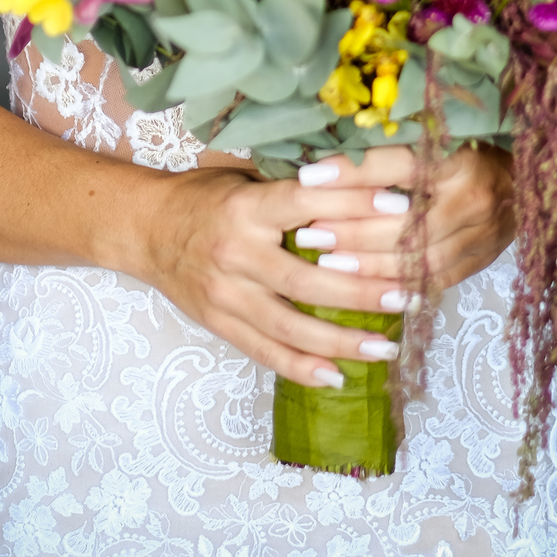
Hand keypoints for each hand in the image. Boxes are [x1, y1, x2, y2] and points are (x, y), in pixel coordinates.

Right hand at [126, 151, 419, 388]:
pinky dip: (302, 369)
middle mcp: (236, 253)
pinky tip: (337, 377)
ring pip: (292, 328)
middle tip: (410, 296)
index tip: (401, 212)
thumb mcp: (246, 179)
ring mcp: (226, 295)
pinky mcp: (218, 324)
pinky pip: (265, 353)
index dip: (355, 207)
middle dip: (364, 291)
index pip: (307, 205)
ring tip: (386, 347)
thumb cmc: (205, 196)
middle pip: (308, 280)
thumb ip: (293, 190)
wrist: (145, 229)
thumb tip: (364, 184)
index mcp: (247, 208)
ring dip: (342, 341)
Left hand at [291, 143, 514, 293]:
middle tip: (308, 235)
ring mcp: (481, 235)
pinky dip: (399, 287)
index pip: (398, 164)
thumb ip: (396, 142)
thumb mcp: (440, 132)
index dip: (352, 171)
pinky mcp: (482, 260)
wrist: (532, 176)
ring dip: (368, 265)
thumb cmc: (473, 145)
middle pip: (404, 222)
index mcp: (460, 156)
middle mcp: (472, 198)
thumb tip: (335, 147)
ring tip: (327, 265)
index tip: (307, 178)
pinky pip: (435, 280)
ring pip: (417, 258)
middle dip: (351, 230)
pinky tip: (366, 291)